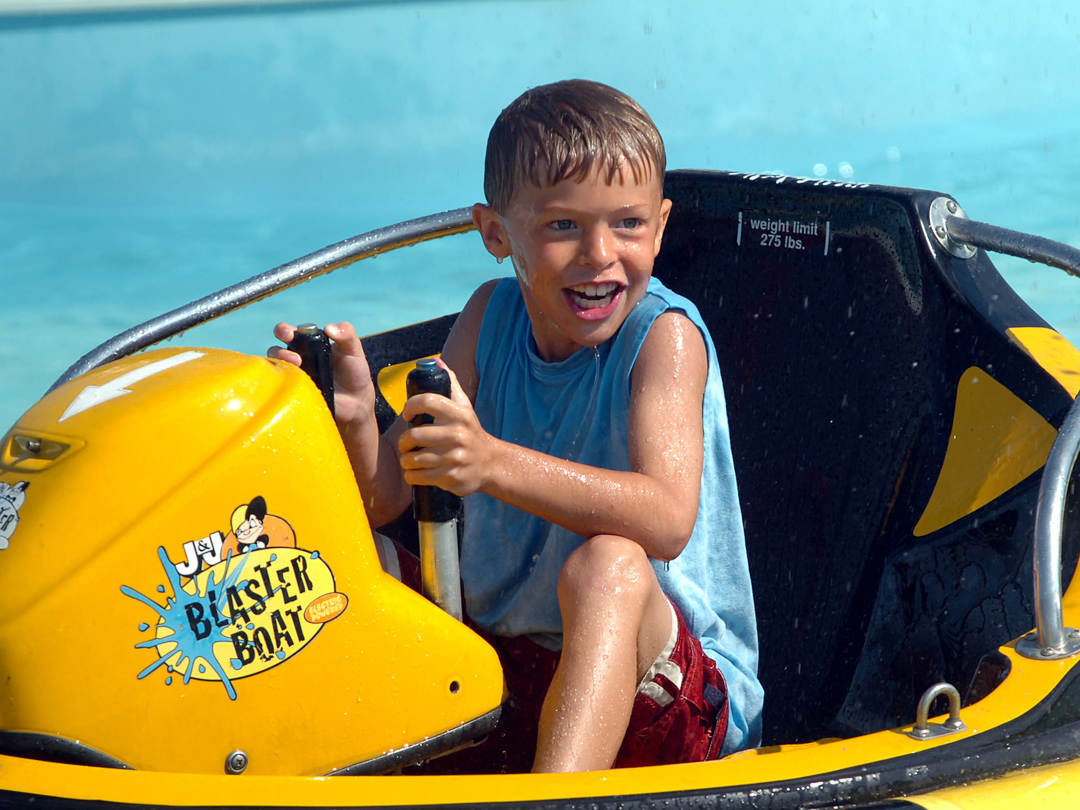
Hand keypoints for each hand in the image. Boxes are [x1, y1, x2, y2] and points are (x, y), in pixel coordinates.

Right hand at [268, 322, 375, 428]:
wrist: (356, 401)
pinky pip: (281, 389)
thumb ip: (347, 334)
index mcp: (308, 343)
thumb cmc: (353, 372)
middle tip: (294, 357)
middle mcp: (296, 358)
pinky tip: (297, 384)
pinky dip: (283, 385)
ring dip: (283, 365)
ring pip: (276, 368)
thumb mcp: (353, 350)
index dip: (284, 331)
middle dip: (278, 349)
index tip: (290, 334)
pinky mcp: (294, 394)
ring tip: (299, 366)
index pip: (288, 332)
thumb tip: (329, 328)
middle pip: (275, 350)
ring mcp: (294, 376)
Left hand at [398, 362, 494, 495]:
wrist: (491, 463)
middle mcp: (458, 435)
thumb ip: (450, 384)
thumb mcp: (464, 406)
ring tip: (407, 460)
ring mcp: (455, 458)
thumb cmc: (470, 432)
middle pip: (416, 435)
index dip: (411, 406)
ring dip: (406, 461)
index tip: (407, 414)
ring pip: (415, 459)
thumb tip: (436, 361)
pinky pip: (421, 477)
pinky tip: (413, 473)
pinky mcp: (452, 476)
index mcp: (459, 414)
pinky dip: (411, 476)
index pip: (428, 401)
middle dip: (404, 442)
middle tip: (404, 444)